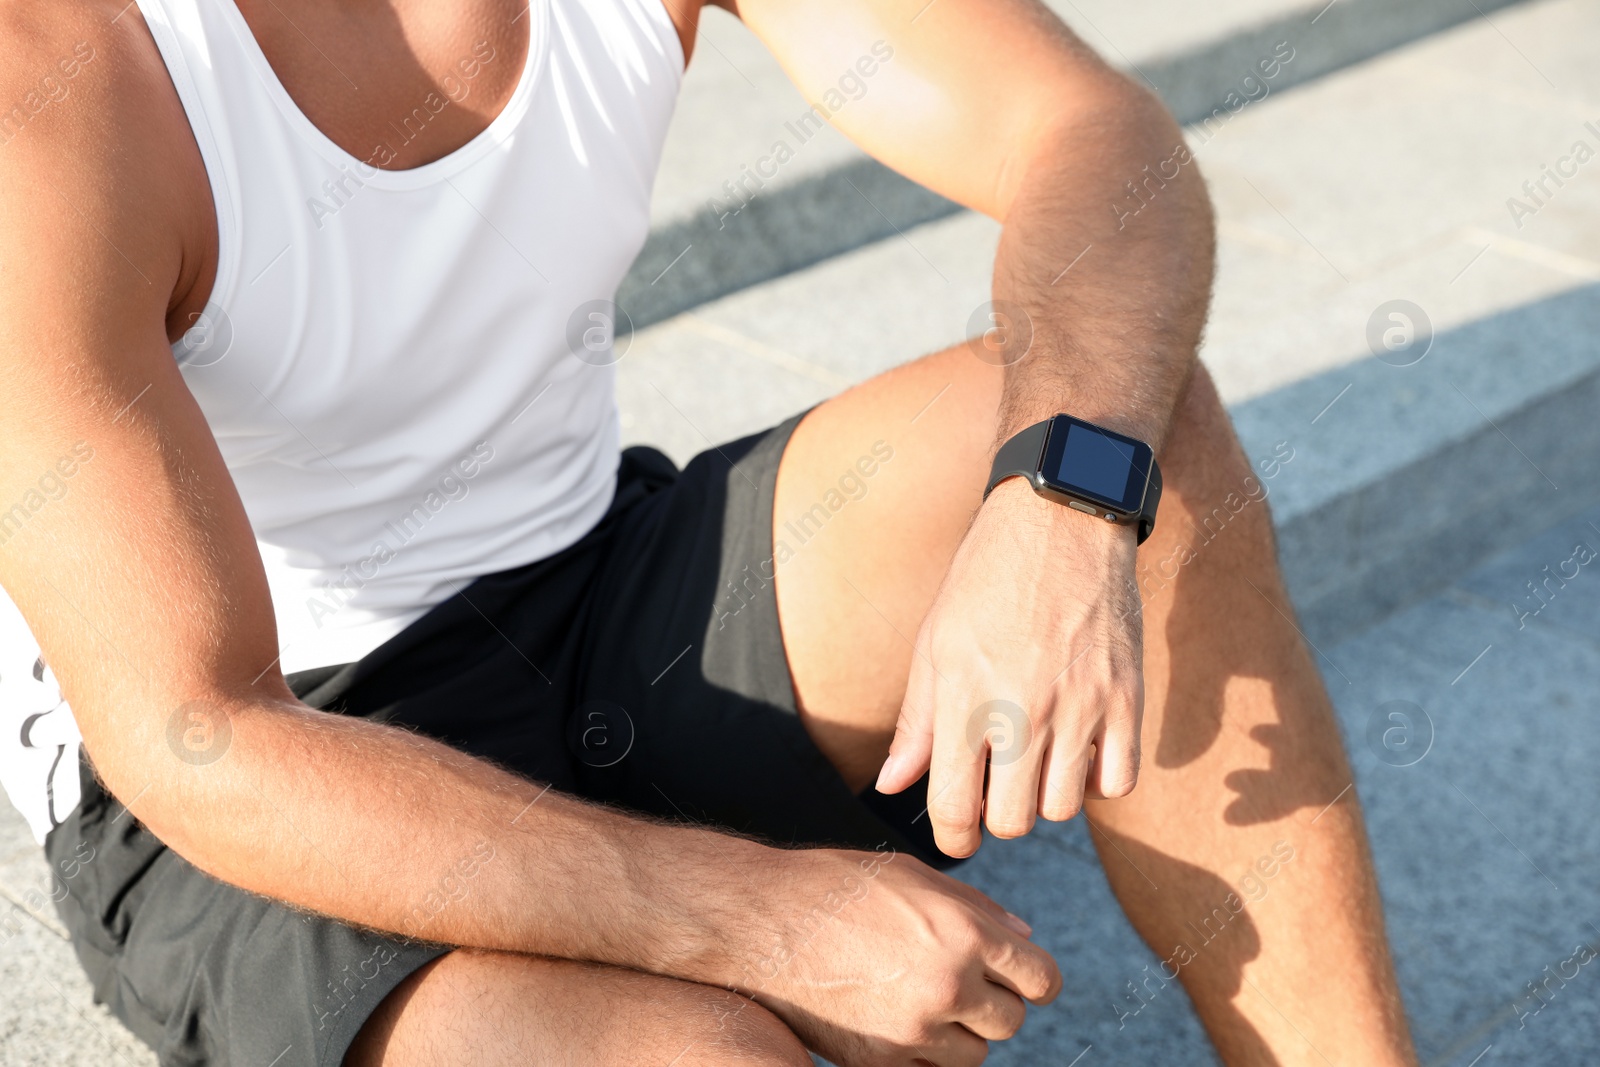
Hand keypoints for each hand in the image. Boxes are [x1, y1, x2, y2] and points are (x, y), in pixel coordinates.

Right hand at [731, 847, 1060, 1066]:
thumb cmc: (837, 887)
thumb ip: (976, 907)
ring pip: (974, 1053)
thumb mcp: (914, 877)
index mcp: (963, 933)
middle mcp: (948, 985)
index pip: (1040, 978)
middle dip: (993, 1002)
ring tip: (920, 996)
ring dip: (960, 1031)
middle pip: (1011, 1020)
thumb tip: (1025, 937)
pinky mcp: (880, 1062)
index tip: (1021, 979)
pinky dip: (924, 1052)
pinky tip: (896, 1017)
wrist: (761, 923)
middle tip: (959, 980)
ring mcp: (913, 1030)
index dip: (1035, 979)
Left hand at [875, 477, 1144, 855]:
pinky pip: (1118, 782)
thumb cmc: (986, 579)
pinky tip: (1078, 750)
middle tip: (995, 787)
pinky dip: (1096, 781)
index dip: (951, 837)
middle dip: (997, 816)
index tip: (955, 835)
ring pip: (1064, 808)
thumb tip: (890, 784)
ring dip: (1045, 796)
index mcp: (965, 695)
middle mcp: (1023, 707)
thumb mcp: (935, 641)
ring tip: (1035, 759)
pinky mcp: (1127, 697)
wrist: (1061, 519)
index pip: (954, 807)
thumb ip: (916, 722)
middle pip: (1012, 820)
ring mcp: (1081, 704)